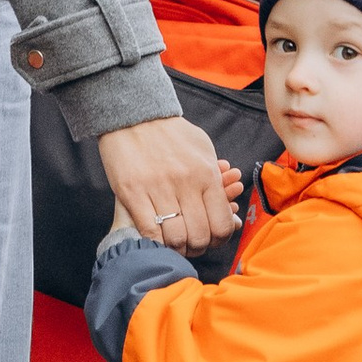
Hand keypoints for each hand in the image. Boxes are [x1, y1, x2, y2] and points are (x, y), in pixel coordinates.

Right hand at [100, 117, 240, 251]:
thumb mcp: (203, 149)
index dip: (218, 240)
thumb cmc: (171, 133)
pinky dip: (155, 241)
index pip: (221, 224)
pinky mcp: (132, 192)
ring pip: (175, 238)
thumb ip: (217, 178)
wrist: (134, 115)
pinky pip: (148, 230)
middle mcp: (185, 183)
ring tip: (174, 242)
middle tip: (191, 244)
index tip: (211, 239)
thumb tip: (230, 208)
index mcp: (206, 174)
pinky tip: (156, 236)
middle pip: (199, 236)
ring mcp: (158, 188)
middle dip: (197, 247)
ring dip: (176, 247)